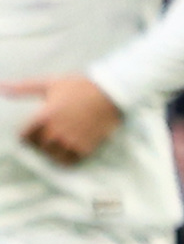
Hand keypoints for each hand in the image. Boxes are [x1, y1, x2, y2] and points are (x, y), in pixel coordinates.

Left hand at [5, 75, 119, 162]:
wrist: (112, 92)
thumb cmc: (80, 86)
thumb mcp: (50, 83)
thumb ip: (23, 88)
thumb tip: (0, 85)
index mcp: (45, 115)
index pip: (24, 136)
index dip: (26, 134)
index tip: (31, 132)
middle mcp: (56, 131)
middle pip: (38, 146)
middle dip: (39, 142)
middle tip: (47, 136)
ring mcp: (71, 140)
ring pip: (52, 155)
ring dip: (52, 151)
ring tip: (57, 144)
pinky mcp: (85, 147)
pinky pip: (69, 161)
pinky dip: (66, 158)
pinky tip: (68, 150)